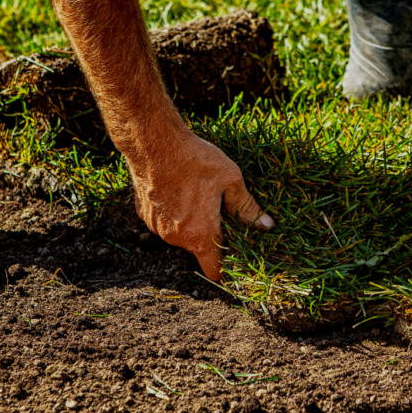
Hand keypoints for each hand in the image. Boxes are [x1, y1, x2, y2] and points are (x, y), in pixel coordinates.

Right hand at [131, 128, 273, 280]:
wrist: (153, 142)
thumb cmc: (195, 160)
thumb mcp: (231, 180)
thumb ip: (247, 208)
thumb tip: (266, 226)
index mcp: (200, 235)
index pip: (213, 270)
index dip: (226, 268)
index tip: (233, 259)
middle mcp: (176, 238)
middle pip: (199, 247)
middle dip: (211, 233)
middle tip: (219, 208)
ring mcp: (157, 228)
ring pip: (181, 234)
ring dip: (191, 222)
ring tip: (197, 193)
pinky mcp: (145, 215)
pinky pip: (165, 221)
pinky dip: (174, 212)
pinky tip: (178, 189)